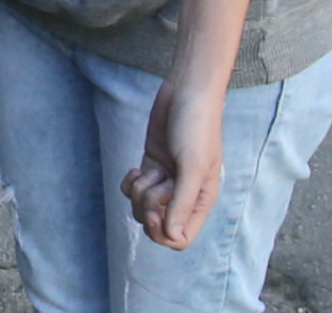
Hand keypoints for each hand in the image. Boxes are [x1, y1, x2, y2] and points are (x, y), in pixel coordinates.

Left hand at [121, 76, 224, 249]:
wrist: (186, 93)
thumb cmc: (196, 128)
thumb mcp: (193, 166)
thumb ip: (182, 202)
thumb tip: (171, 236)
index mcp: (200, 202)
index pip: (179, 238)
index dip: (163, 234)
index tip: (155, 212)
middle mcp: (182, 195)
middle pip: (157, 226)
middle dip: (148, 207)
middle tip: (154, 183)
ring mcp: (165, 181)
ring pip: (142, 207)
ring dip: (140, 192)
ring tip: (150, 170)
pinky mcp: (150, 165)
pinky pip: (132, 189)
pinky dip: (131, 182)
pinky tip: (138, 168)